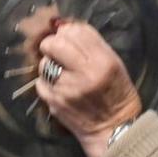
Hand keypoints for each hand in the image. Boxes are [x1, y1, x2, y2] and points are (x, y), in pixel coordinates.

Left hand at [34, 21, 142, 156]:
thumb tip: (65, 26)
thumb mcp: (114, 64)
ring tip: (60, 72)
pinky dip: (46, 83)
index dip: (68, 31)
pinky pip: (40, 83)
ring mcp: (67, 89)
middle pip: (55, 44)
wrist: (113, 130)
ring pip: (44, 63)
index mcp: (103, 61)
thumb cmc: (117, 94)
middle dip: (53, 44)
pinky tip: (58, 87)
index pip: (76, 32)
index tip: (68, 37)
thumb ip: (92, 44)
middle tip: (57, 51)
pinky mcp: (55, 103)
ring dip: (49, 64)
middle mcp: (84, 73)